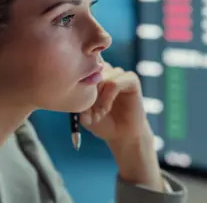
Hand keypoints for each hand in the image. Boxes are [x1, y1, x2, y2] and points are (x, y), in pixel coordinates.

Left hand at [79, 62, 163, 190]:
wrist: (124, 137)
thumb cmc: (104, 124)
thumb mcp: (86, 113)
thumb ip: (80, 101)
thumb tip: (75, 93)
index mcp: (95, 76)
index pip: (81, 69)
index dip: (77, 86)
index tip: (77, 106)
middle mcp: (107, 71)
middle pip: (90, 71)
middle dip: (86, 93)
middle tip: (87, 114)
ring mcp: (120, 74)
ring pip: (101, 76)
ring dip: (96, 97)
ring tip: (96, 116)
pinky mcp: (132, 81)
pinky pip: (115, 81)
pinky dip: (107, 96)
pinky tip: (104, 110)